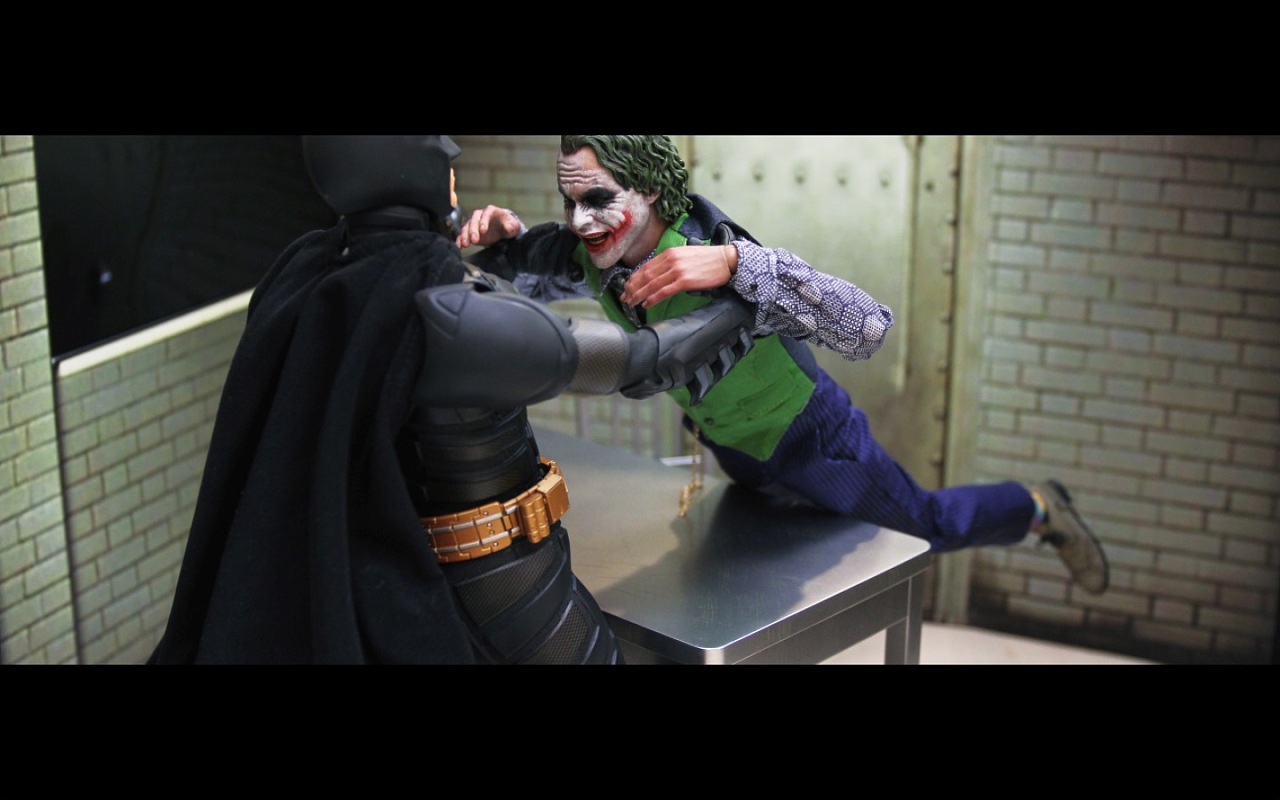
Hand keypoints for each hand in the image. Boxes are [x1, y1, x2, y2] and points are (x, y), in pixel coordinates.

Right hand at [455, 205, 522, 248]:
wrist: (502, 230)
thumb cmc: (508, 225)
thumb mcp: (513, 226)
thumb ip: (512, 226)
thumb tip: (509, 227)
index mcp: (491, 211)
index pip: (485, 214)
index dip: (483, 222)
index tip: (483, 230)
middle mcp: (480, 215)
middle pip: (474, 220)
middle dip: (473, 230)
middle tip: (474, 240)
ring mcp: (474, 223)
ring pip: (466, 227)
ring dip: (465, 235)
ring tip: (465, 244)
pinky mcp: (470, 231)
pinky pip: (463, 234)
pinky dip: (460, 239)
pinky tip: (459, 246)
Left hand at [621, 245, 737, 307]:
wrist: (725, 260)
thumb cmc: (707, 259)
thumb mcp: (685, 254)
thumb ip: (670, 262)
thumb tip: (658, 273)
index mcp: (669, 253)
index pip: (646, 267)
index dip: (634, 278)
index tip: (627, 287)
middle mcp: (671, 260)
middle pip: (645, 276)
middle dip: (632, 288)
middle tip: (625, 298)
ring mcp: (677, 270)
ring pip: (651, 284)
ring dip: (639, 295)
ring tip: (631, 303)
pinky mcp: (685, 281)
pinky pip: (664, 291)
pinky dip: (652, 298)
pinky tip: (646, 304)